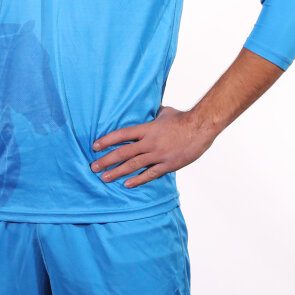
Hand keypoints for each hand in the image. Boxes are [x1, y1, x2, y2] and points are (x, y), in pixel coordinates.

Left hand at [90, 106, 214, 187]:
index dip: (107, 140)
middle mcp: (150, 142)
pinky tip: (127, 184)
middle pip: (123, 152)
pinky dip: (138, 180)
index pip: (122, 134)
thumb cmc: (183, 118)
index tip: (95, 146)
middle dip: (106, 160)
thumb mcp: (164, 112)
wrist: (201, 127)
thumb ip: (153, 114)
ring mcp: (158, 155)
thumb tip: (148, 110)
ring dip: (117, 172)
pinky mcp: (168, 164)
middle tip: (93, 167)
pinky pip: (150, 174)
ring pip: (133, 165)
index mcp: (147, 128)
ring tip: (104, 178)